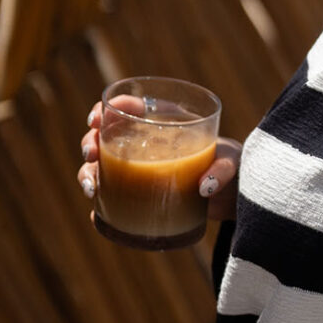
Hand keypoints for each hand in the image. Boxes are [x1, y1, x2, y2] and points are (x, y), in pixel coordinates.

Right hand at [77, 99, 241, 221]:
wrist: (233, 194)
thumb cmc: (232, 165)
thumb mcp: (232, 161)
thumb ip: (223, 169)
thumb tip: (205, 186)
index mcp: (164, 123)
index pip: (129, 108)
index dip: (109, 107)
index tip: (98, 117)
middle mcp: (145, 144)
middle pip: (105, 137)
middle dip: (91, 142)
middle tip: (93, 154)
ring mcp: (139, 170)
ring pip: (102, 167)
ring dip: (89, 174)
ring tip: (93, 188)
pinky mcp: (141, 195)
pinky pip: (114, 198)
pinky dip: (102, 206)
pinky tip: (96, 214)